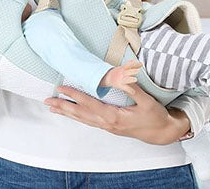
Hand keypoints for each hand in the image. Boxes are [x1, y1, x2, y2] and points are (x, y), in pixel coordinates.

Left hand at [44, 81, 189, 144]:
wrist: (162, 132)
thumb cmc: (154, 116)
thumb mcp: (146, 101)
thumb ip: (133, 88)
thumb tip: (121, 76)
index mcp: (114, 116)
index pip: (89, 103)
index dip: (75, 95)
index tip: (62, 88)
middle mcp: (107, 123)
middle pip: (80, 114)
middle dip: (63, 107)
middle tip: (47, 101)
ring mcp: (107, 126)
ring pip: (82, 119)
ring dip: (67, 112)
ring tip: (53, 107)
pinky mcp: (109, 126)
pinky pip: (88, 121)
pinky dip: (77, 116)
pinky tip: (72, 113)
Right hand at [100, 60, 141, 94]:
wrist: (109, 77)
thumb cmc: (120, 72)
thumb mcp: (125, 67)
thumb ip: (133, 66)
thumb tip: (141, 64)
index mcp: (123, 68)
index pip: (128, 64)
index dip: (131, 63)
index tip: (136, 63)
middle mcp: (122, 73)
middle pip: (127, 71)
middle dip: (132, 71)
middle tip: (138, 71)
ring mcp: (121, 79)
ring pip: (126, 79)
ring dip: (130, 79)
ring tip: (135, 79)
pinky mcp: (120, 85)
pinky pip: (125, 88)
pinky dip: (129, 90)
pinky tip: (133, 91)